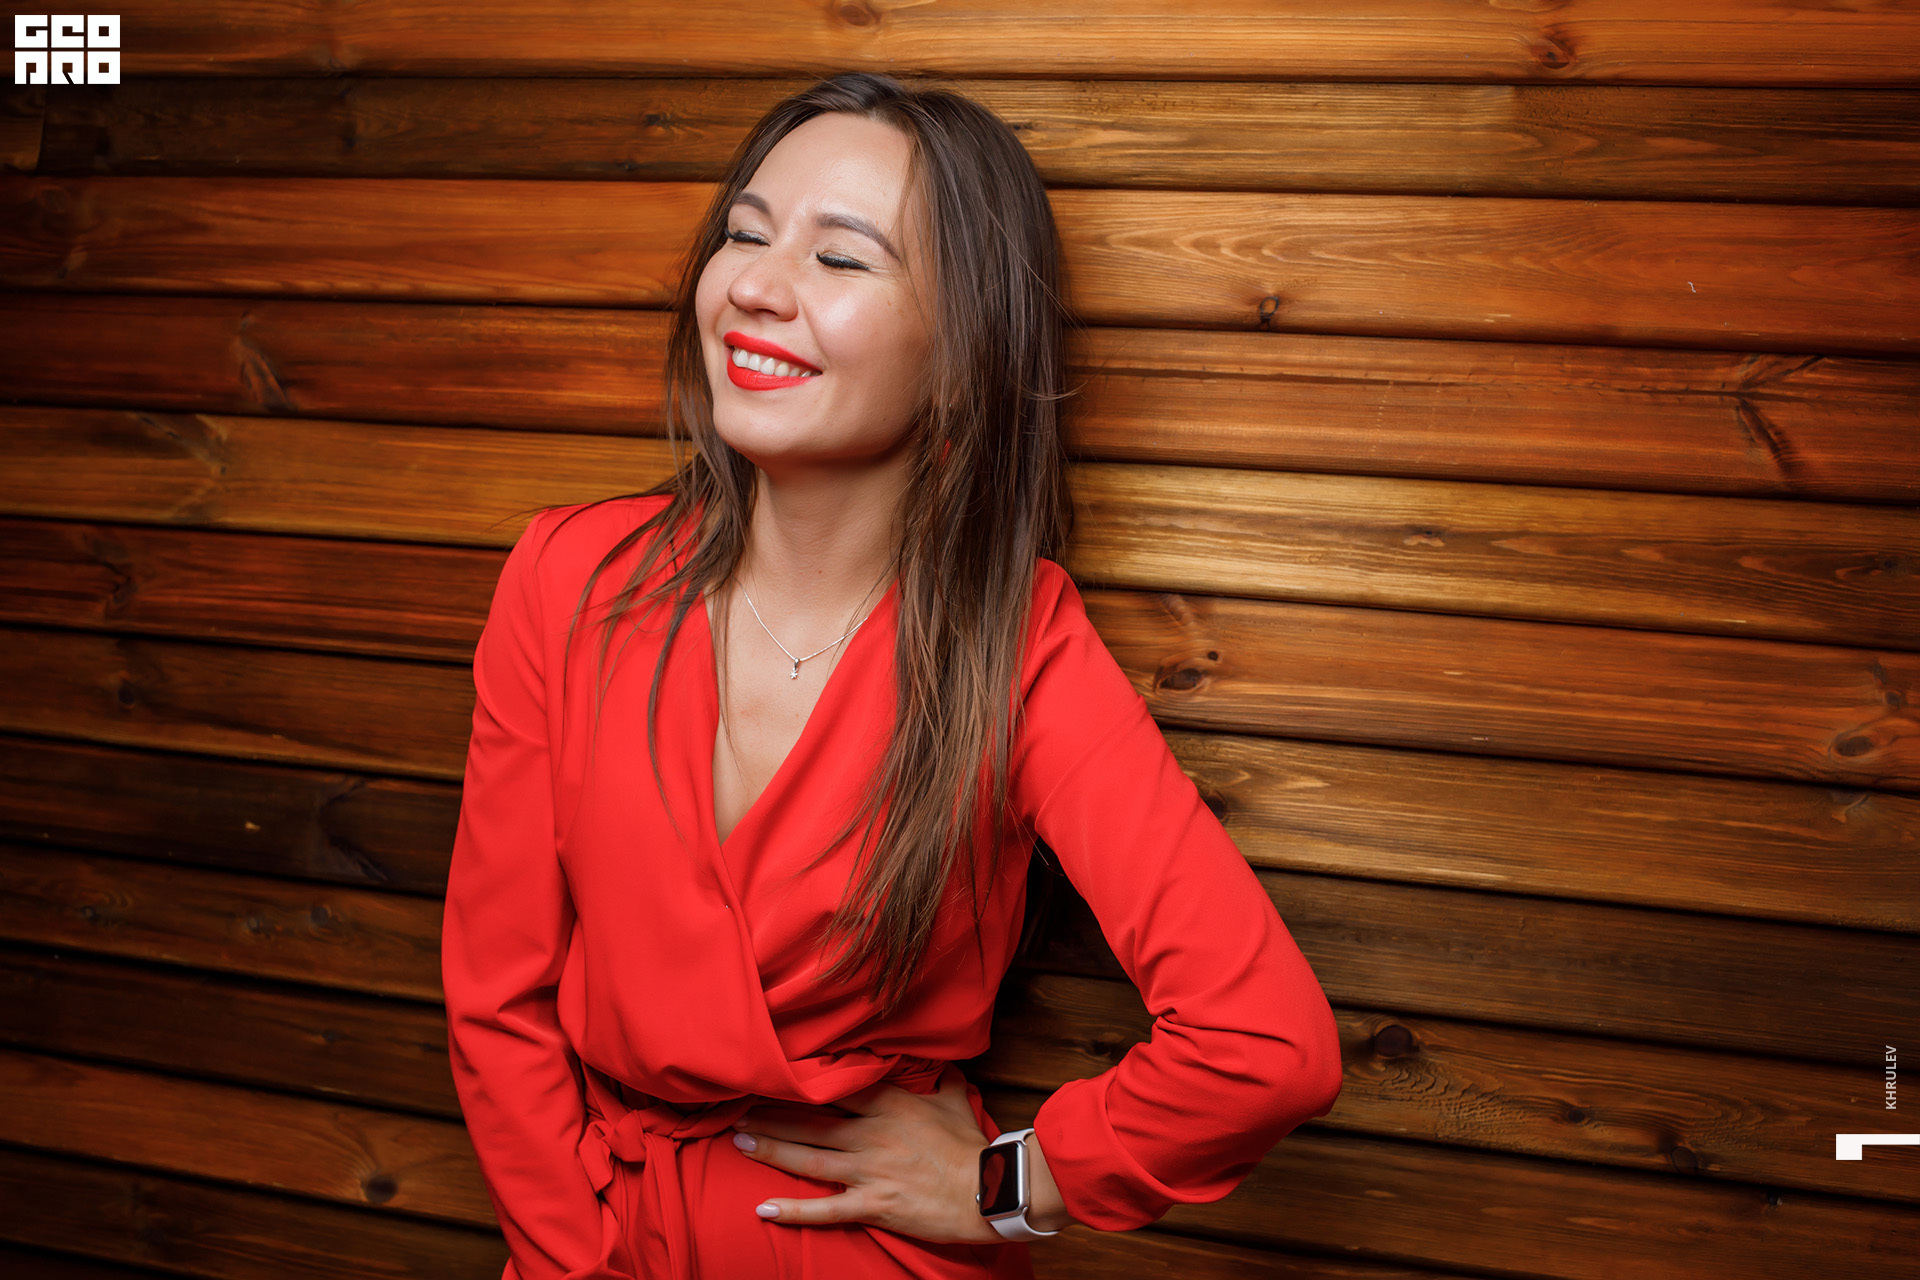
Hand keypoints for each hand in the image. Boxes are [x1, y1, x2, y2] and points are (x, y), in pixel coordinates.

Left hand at [728, 1063, 1002, 1243]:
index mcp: (889, 1104)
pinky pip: (825, 1209)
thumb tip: (939, 1060)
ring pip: (809, 1158)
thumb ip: (940, 1078)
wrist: (989, 1189)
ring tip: (739, 1142)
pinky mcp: (872, 1205)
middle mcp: (871, 1134)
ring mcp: (868, 1170)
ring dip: (772, 1150)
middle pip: (811, 1121)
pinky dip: (793, 1210)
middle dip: (771, 1115)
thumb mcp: (955, 1100)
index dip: (801, 1081)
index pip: (836, 1087)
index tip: (773, 1074)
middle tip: (737, 1109)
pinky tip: (764, 1208)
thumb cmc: (972, 1145)